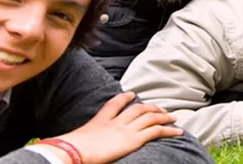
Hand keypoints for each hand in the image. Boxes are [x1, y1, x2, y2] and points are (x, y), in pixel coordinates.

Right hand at [54, 92, 181, 163]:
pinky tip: (178, 131)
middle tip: (160, 108)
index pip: (113, 105)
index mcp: (99, 121)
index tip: (131, 93)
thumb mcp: (70, 142)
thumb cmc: (68, 149)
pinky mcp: (133, 139)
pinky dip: (169, 130)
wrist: (72, 150)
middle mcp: (115, 122)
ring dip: (164, 116)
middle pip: (137, 109)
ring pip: (150, 117)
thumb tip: (64, 148)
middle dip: (151, 107)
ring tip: (173, 117)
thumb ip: (74, 142)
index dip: (124, 98)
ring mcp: (125, 129)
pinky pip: (156, 131)